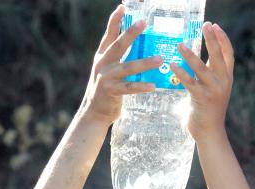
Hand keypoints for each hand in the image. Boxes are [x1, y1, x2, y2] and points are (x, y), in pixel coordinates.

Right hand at [80, 5, 162, 126]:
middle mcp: (102, 64)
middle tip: (144, 23)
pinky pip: (130, 87)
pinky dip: (142, 86)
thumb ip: (119, 60)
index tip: (123, 7)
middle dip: (131, 33)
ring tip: (160, 59)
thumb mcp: (109, 71)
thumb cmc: (106, 91)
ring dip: (145, 63)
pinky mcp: (111, 91)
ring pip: (128, 67)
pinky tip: (153, 85)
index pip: (109, 35)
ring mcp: (106, 78)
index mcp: (102, 57)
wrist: (94, 113)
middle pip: (118, 45)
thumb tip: (139, 49)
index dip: (115, 20)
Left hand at [170, 22, 233, 141]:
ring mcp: (213, 90)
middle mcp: (223, 82)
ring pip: (201, 68)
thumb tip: (202, 58)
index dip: (222, 39)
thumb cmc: (209, 110)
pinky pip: (190, 82)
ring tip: (179, 44)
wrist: (210, 132)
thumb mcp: (214, 89)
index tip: (215, 26)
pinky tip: (173, 64)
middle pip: (218, 56)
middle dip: (211, 39)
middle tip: (205, 25)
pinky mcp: (202, 99)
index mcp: (227, 78)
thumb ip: (210, 74)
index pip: (228, 54)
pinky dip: (181, 72)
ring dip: (190, 55)